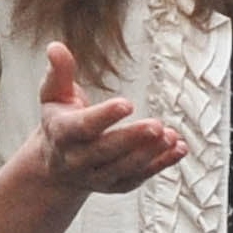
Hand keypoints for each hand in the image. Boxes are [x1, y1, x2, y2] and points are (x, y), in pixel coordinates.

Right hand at [34, 41, 187, 194]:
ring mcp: (97, 176)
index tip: (127, 103)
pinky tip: (179, 149)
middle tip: (157, 125)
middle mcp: (77, 159)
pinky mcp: (116, 185)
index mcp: (62, 134)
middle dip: (132, 139)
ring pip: (124, 168)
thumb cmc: (59, 120)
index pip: (83, 127)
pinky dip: (161, 165)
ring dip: (150, 153)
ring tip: (171, 136)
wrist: (55, 164)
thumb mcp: (54, 94)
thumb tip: (55, 46)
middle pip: (106, 151)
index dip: (104, 116)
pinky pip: (140, 177)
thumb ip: (59, 72)